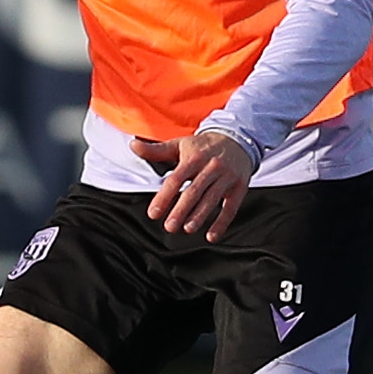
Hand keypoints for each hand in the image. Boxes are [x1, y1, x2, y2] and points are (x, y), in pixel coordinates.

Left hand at [135, 127, 255, 239]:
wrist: (238, 138)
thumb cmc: (203, 146)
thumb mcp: (180, 145)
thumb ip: (156, 150)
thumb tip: (133, 145)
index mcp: (193, 157)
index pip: (176, 179)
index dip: (164, 197)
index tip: (153, 213)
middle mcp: (211, 166)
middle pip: (194, 191)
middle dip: (181, 210)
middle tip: (169, 226)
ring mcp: (227, 176)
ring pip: (212, 199)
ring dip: (200, 216)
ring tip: (188, 229)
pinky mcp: (239, 186)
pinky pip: (231, 207)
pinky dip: (222, 222)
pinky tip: (211, 236)